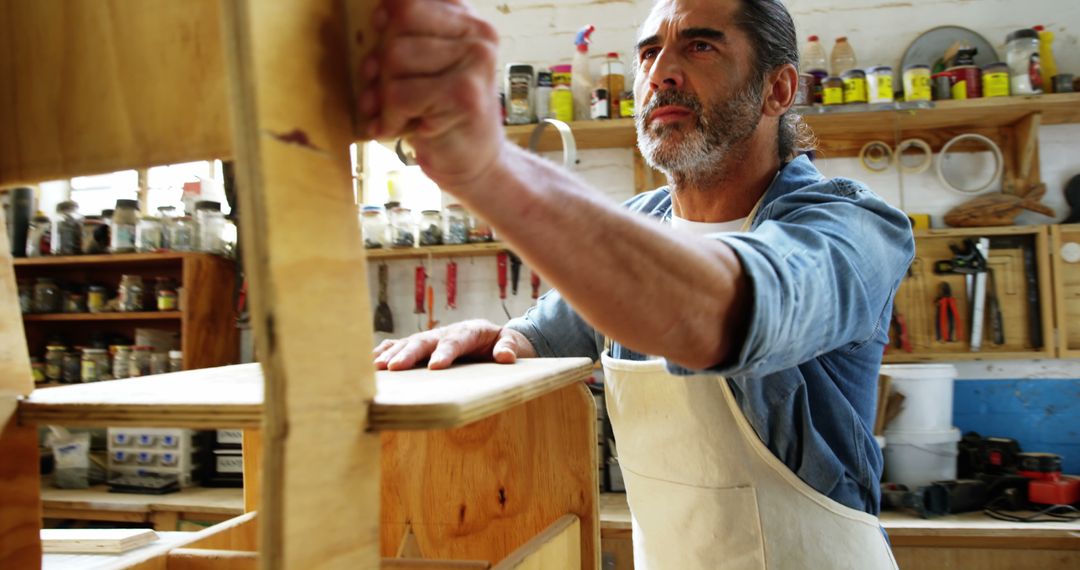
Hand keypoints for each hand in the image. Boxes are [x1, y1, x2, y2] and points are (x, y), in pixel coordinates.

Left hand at [360, 0, 506, 191]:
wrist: (476, 166)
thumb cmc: (444, 116)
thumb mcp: (428, 67)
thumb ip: (409, 37)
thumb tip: (378, 14)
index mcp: (469, 22)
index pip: (409, 1)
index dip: (386, 16)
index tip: (381, 32)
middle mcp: (479, 36)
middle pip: (397, 27)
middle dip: (381, 65)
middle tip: (388, 91)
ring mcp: (476, 63)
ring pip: (394, 58)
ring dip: (383, 94)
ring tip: (395, 112)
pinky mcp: (464, 95)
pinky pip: (398, 94)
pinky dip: (388, 118)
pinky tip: (398, 129)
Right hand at [373, 319, 536, 370]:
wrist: (493, 336)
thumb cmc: (501, 342)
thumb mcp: (511, 343)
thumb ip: (508, 347)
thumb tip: (505, 357)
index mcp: (468, 331)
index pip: (454, 341)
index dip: (444, 352)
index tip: (435, 366)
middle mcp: (445, 332)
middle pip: (425, 341)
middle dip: (409, 354)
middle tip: (394, 368)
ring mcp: (431, 337)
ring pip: (409, 343)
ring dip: (392, 354)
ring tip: (377, 367)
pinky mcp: (422, 345)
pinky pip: (401, 345)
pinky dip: (385, 351)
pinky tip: (370, 361)